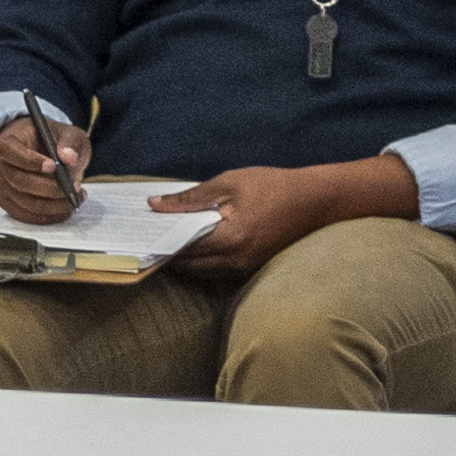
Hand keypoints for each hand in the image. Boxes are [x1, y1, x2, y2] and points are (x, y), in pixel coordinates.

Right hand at [0, 112, 90, 222]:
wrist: (38, 150)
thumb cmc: (49, 140)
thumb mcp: (66, 132)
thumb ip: (70, 141)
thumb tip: (70, 158)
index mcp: (8, 143)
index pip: (14, 154)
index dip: (32, 162)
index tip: (54, 166)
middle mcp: (2, 166)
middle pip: (21, 182)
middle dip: (50, 187)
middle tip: (74, 185)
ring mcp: (4, 188)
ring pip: (26, 203)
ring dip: (54, 204)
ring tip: (76, 195)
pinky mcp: (11, 204)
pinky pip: (28, 216)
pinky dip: (49, 215)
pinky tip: (66, 207)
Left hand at [149, 156, 420, 278]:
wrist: (317, 201)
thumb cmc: (274, 186)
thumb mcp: (230, 183)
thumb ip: (190, 197)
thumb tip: (155, 205)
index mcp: (230, 239)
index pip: (182, 251)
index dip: (158, 245)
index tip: (139, 236)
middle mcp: (236, 262)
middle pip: (189, 267)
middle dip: (167, 255)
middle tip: (146, 239)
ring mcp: (245, 269)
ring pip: (203, 272)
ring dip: (183, 260)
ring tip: (164, 240)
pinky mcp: (252, 269)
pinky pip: (218, 271)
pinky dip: (202, 260)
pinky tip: (192, 243)